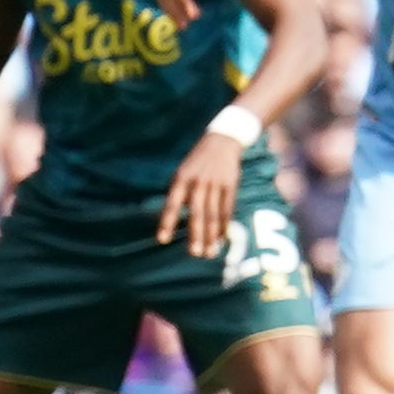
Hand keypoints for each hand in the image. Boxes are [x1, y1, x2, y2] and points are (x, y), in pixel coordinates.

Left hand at [156, 132, 247, 257]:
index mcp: (181, 178)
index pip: (172, 203)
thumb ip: (179, 192)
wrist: (222, 140)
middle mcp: (198, 182)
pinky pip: (227, 209)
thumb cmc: (197, 160)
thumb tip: (173, 219)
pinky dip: (224, 224)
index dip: (167, 222)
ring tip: (210, 252)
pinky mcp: (230, 184)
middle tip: (194, 253)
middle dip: (195, 234)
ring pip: (213, 214)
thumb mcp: (183, 171)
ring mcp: (216, 183)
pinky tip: (222, 238)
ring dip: (211, 235)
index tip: (162, 240)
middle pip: (197, 213)